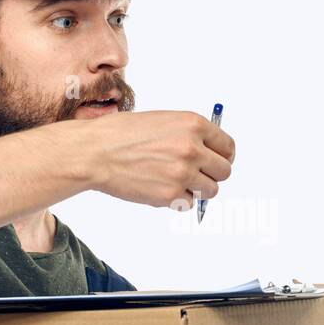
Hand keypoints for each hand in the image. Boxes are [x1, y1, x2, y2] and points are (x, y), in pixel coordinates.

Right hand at [83, 110, 234, 210]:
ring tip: (176, 181)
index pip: (228, 146)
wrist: (95, 152)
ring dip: (198, 189)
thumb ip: (188, 134)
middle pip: (224, 171)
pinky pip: (189, 203)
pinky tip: (161, 188)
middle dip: (212, 174)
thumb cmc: (122, 134)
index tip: (217, 160)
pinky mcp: (171, 195)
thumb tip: (208, 151)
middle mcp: (192, 148)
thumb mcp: (162, 121)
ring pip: (211, 190)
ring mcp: (183, 173)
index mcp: (193, 124)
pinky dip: (179, 200)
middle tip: (197, 175)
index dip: (223, 155)